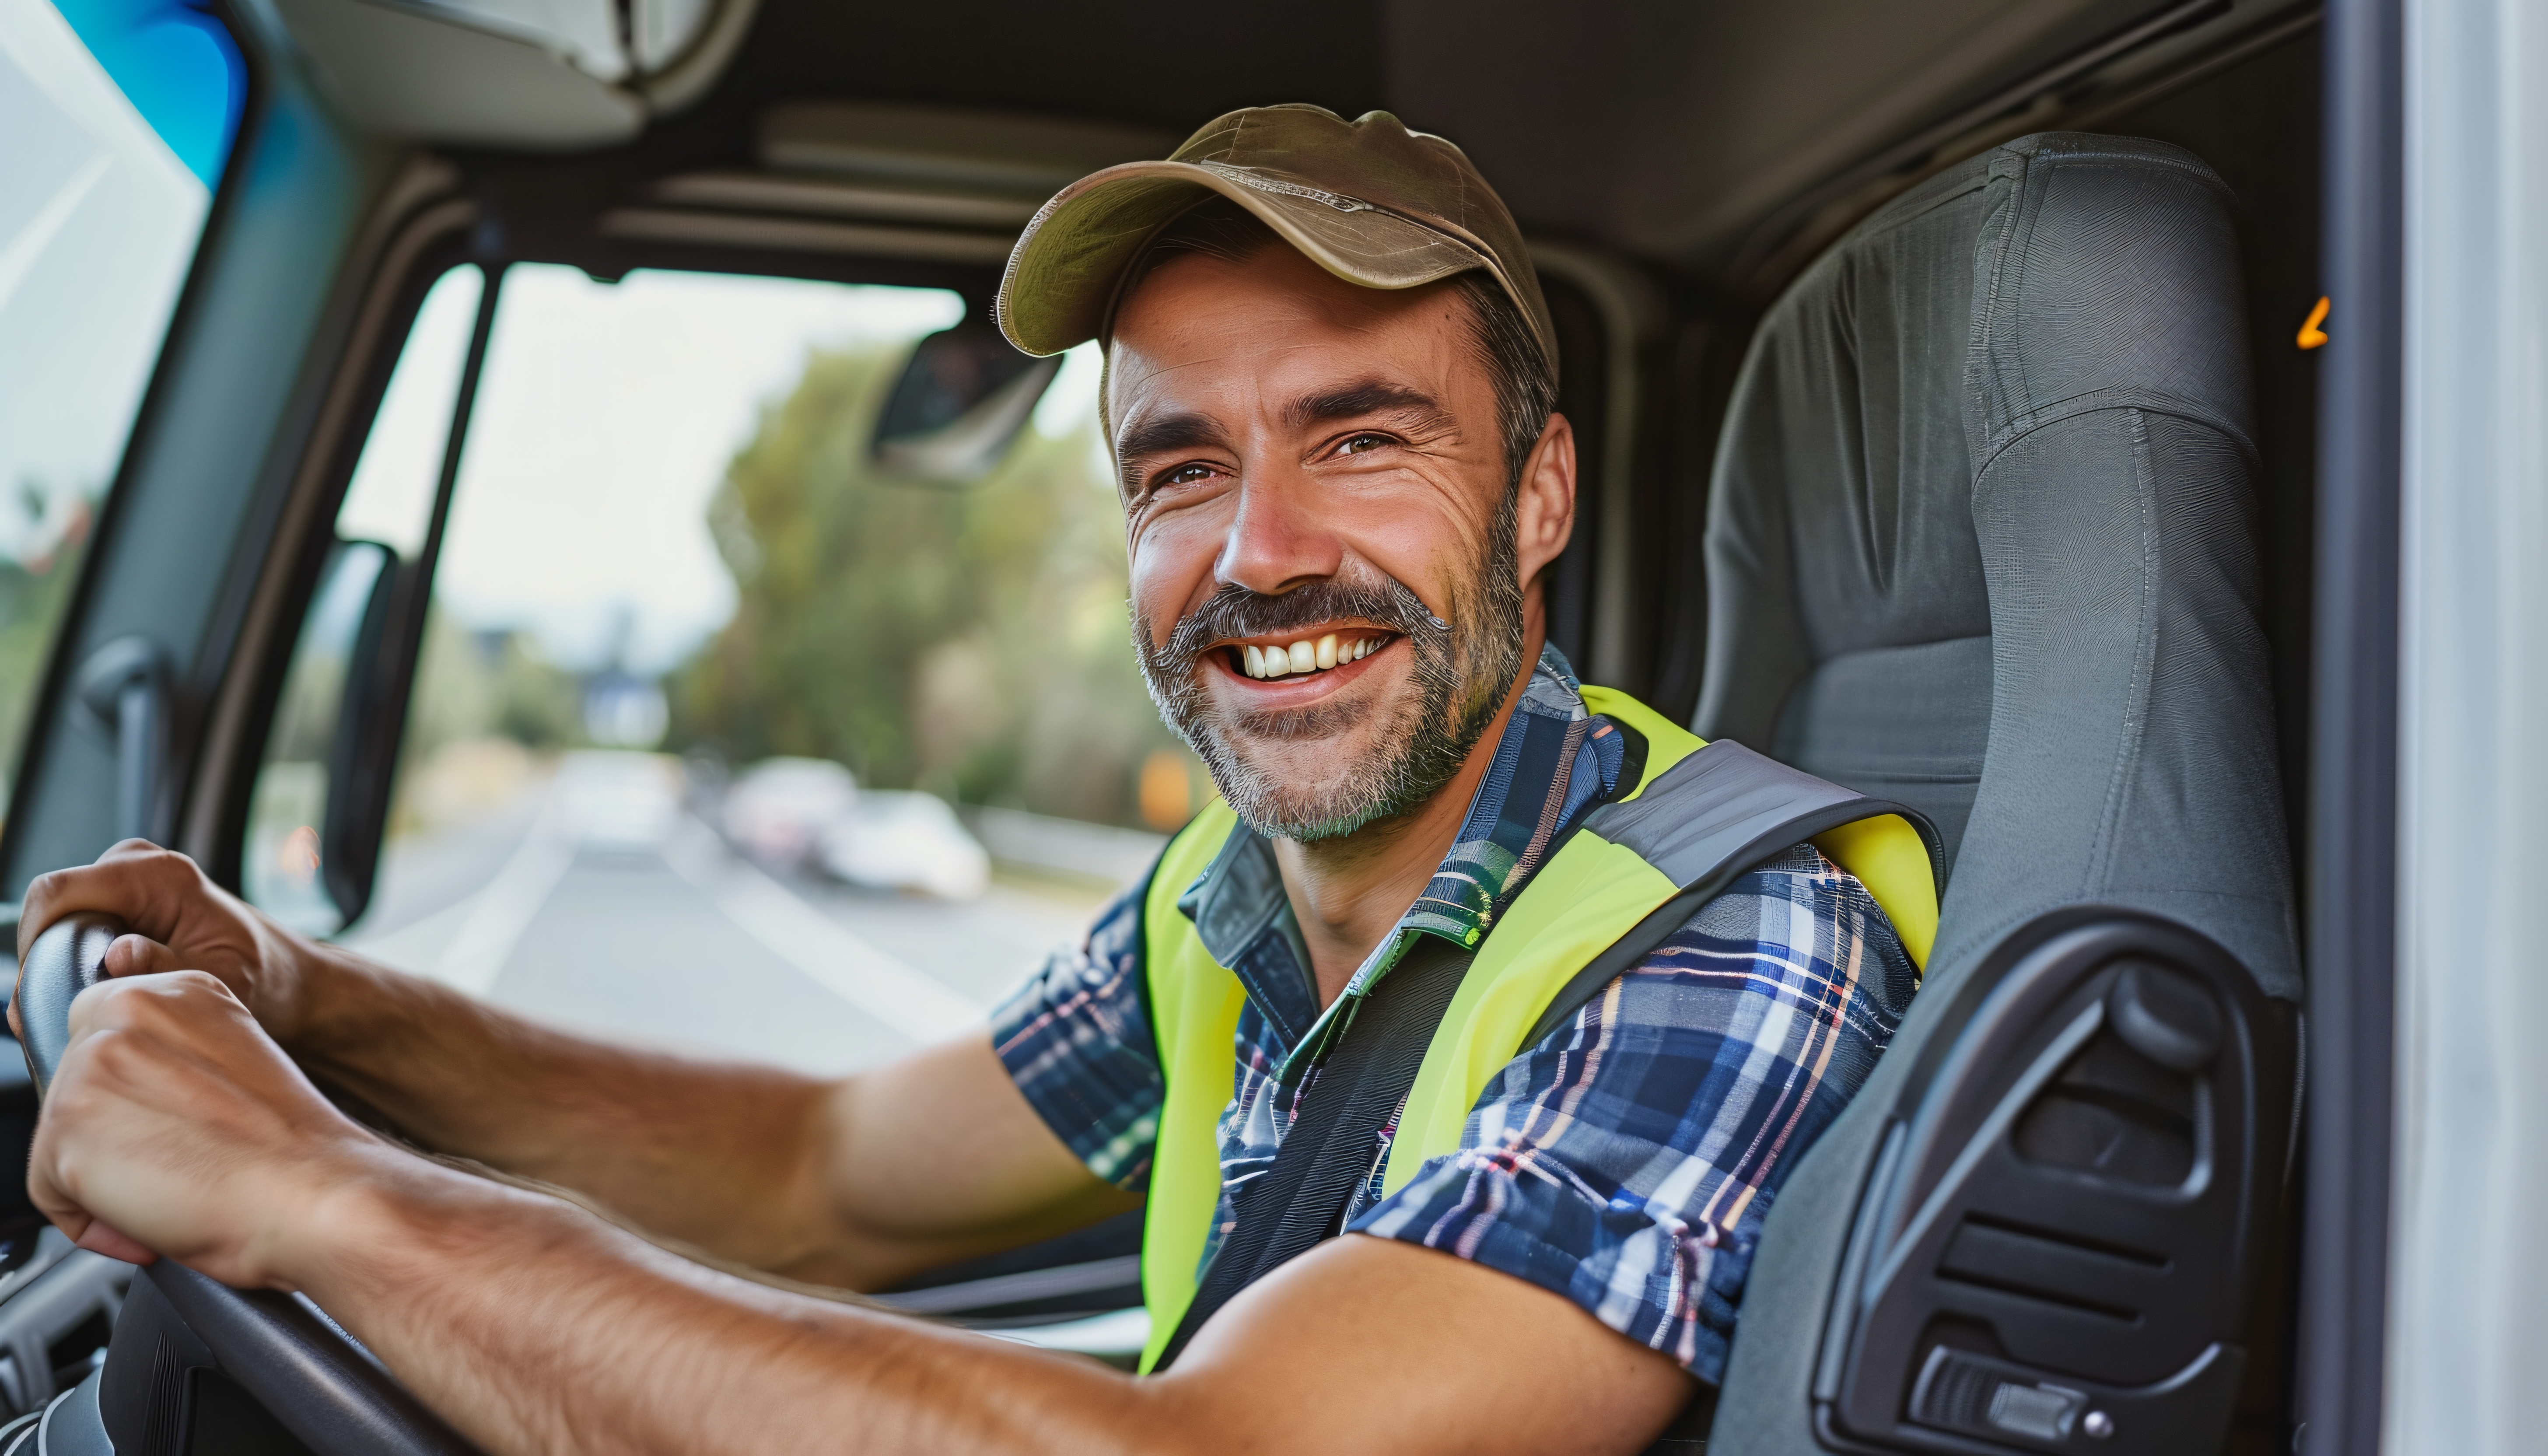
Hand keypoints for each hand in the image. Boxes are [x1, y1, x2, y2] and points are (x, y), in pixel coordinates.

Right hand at [14, 841, 320, 1044]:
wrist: (289, 981)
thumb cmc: (264, 979)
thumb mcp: (219, 982)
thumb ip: (164, 967)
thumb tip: (117, 955)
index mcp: (157, 875)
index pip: (58, 893)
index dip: (35, 944)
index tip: (36, 997)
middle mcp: (135, 866)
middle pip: (50, 912)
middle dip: (44, 965)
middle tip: (56, 1019)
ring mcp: (125, 883)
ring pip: (57, 925)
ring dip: (58, 971)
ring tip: (82, 1015)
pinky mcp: (121, 905)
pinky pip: (75, 932)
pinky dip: (74, 968)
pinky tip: (92, 1004)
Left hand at [26, 969, 382, 1285]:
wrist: (313, 1193)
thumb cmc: (290, 1153)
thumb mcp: (232, 1069)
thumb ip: (173, 1059)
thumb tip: (125, 1104)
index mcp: (181, 989)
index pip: (101, 1031)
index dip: (124, 1093)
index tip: (157, 1125)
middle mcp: (131, 1009)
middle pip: (70, 1082)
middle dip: (105, 1134)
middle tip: (170, 1165)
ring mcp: (94, 1062)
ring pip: (55, 1135)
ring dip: (100, 1178)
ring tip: (167, 1193)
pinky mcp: (69, 1121)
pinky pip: (46, 1187)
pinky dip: (88, 1219)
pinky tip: (148, 1218)